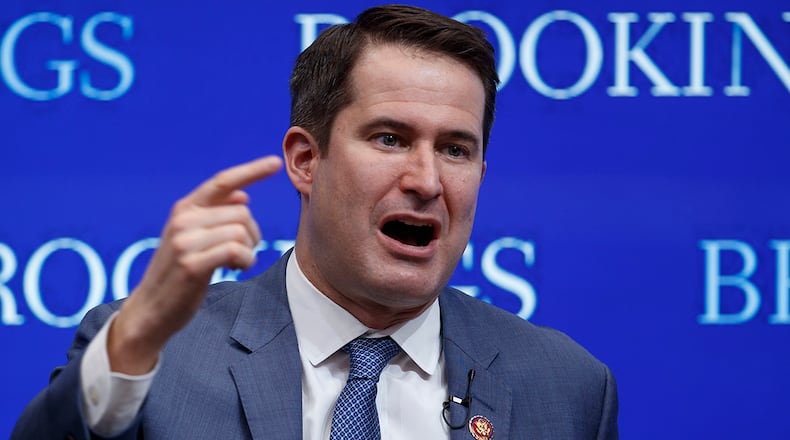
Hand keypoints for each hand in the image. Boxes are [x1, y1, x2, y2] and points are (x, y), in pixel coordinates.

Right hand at [107, 155, 282, 373]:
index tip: (275, 163)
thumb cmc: (178, 275)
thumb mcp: (194, 239)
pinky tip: (236, 270)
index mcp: (184, 209)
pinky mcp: (191, 264)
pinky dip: (245, 261)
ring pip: (241, 232)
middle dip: (252, 234)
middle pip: (242, 212)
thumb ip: (216, 216)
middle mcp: (183, 219)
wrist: (150, 311)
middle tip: (244, 253)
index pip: (222, 182)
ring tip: (237, 264)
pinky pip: (236, 251)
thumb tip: (243, 195)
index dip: (251, 171)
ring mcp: (184, 241)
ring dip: (249, 250)